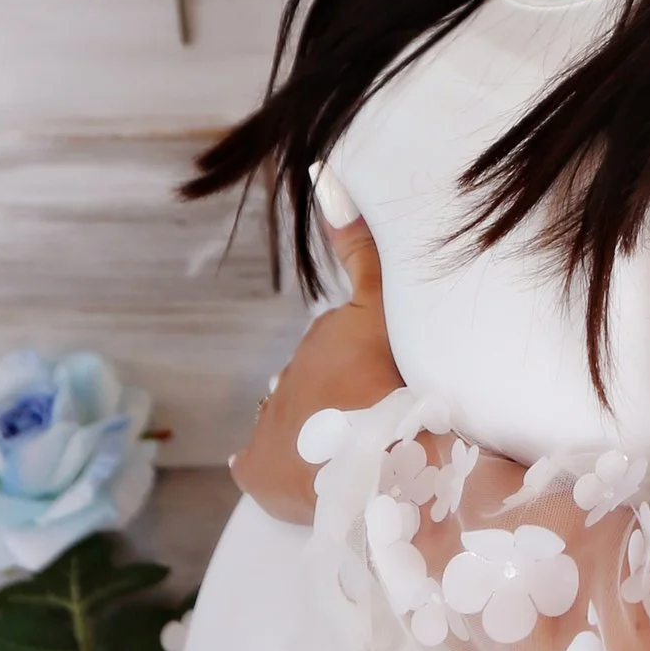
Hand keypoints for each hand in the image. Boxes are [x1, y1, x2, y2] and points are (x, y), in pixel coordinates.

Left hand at [230, 216, 401, 522]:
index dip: (364, 363)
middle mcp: (287, 378)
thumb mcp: (385, 310)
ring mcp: (269, 426)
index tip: (384, 379)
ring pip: (293, 424)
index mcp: (322, 341)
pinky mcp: (258, 471)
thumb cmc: (393, 386)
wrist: (380, 465)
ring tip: (353, 453)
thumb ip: (364, 252)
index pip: (339, 347)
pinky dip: (274, 469)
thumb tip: (323, 174)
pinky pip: (257, 466)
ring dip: (316, 434)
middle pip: (316, 385)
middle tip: (378, 417)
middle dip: (340, 396)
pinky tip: (299, 476)